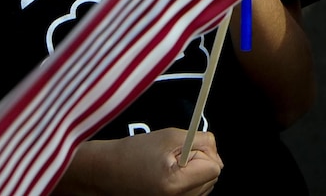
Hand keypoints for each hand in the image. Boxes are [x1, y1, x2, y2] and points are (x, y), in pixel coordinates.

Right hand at [66, 129, 219, 195]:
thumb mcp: (171, 136)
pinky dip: (188, 181)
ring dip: (195, 172)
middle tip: (176, 154)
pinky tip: (170, 175)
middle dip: (201, 161)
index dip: (205, 152)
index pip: (215, 167)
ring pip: (205, 185)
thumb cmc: (134, 152)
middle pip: (212, 177)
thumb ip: (202, 141)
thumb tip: (217, 152)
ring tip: (169, 165)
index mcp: (176, 184)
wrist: (107, 171)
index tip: (188, 147)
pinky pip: (194, 193)